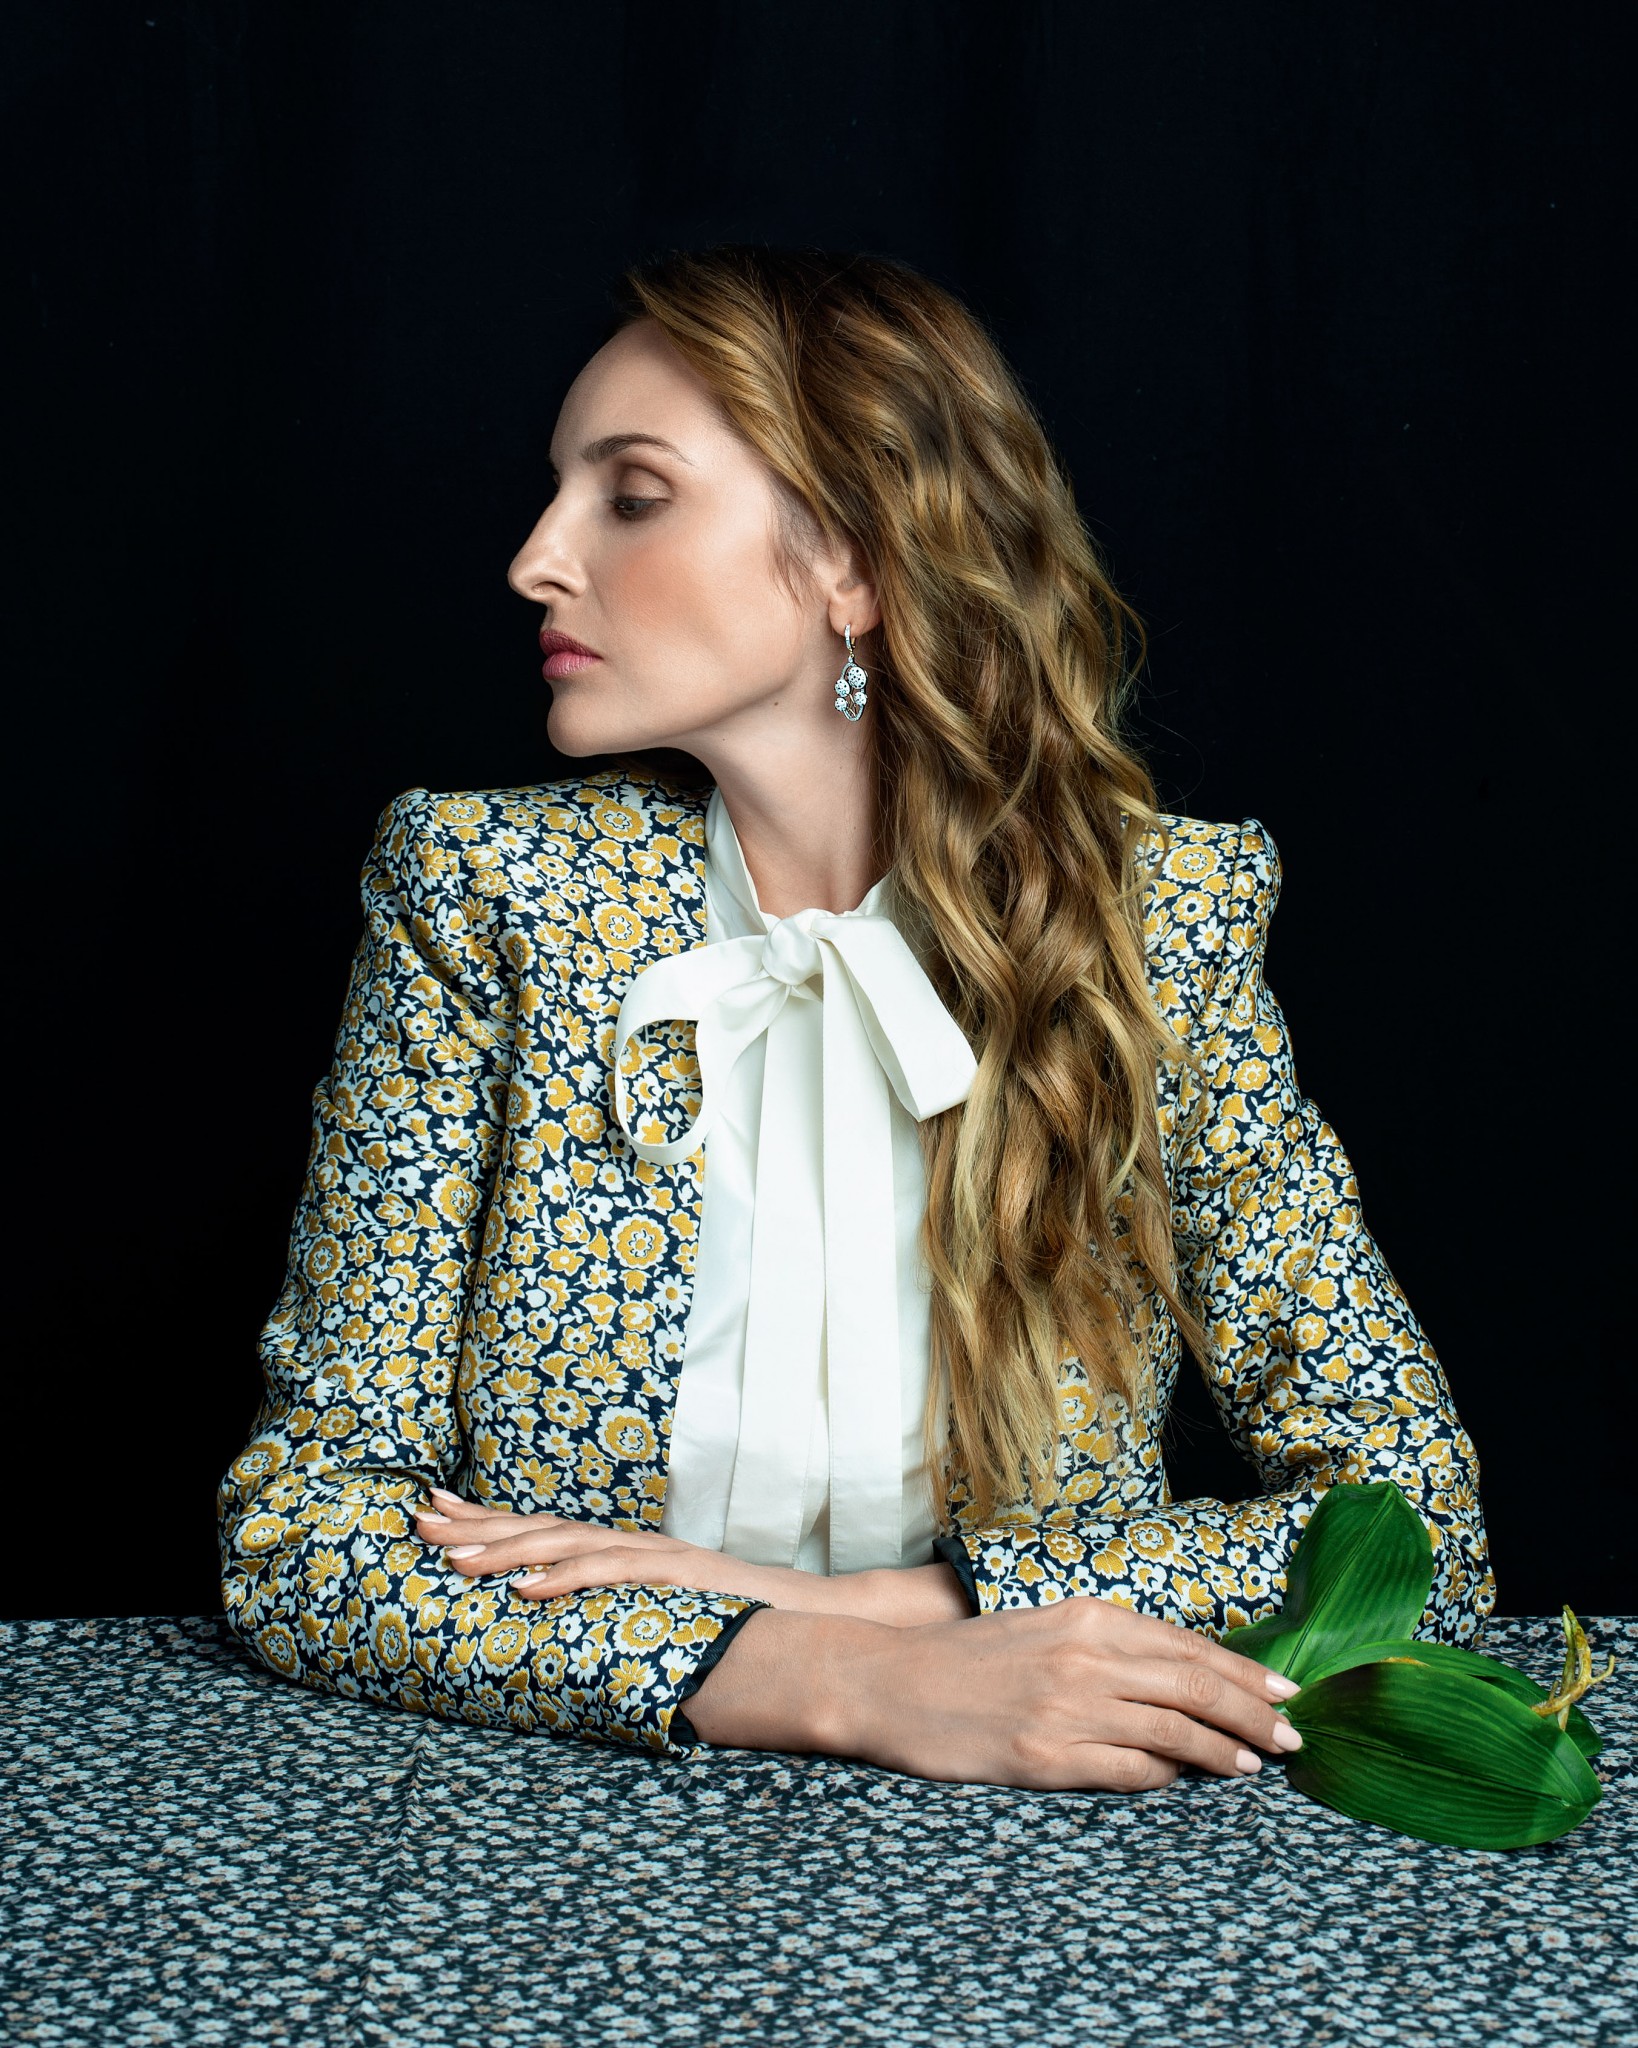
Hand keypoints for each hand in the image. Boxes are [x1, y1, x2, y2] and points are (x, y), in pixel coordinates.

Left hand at [412, 1486, 963, 1622]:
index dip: (489, 1521)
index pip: (547, 1530)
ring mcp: (657, 1557)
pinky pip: (612, 1575)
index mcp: (630, 1554)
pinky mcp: (678, 1578)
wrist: (817, 1623)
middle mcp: (637, 1544)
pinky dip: (564, 1577)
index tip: (435, 1512)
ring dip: (506, 1547)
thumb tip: (577, 1639)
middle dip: (477, 1523)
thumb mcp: (672, 1620)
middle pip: (544, 1526)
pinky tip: (523, 1586)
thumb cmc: (743, 1626)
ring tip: (452, 1554)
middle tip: (417, 1518)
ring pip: (567, 1543)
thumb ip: (628, 1618)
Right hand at [788, 1596, 1305, 1791]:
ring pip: (1174, 1731)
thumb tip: (1178, 1673)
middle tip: (1293, 1738)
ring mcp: (1067, 1709)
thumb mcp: (1044, 1627)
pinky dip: (1168, 1777)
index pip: (1188, 1646)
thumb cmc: (968, 1657)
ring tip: (1256, 1766)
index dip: (1244, 1674)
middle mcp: (1086, 1658)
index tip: (1284, 1694)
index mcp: (1088, 1617)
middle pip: (1195, 1686)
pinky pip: (1129, 1771)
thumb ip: (1108, 1644)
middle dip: (1253, 1714)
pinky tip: (1188, 1781)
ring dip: (1225, 1752)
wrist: (889, 1680)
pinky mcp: (1045, 1758)